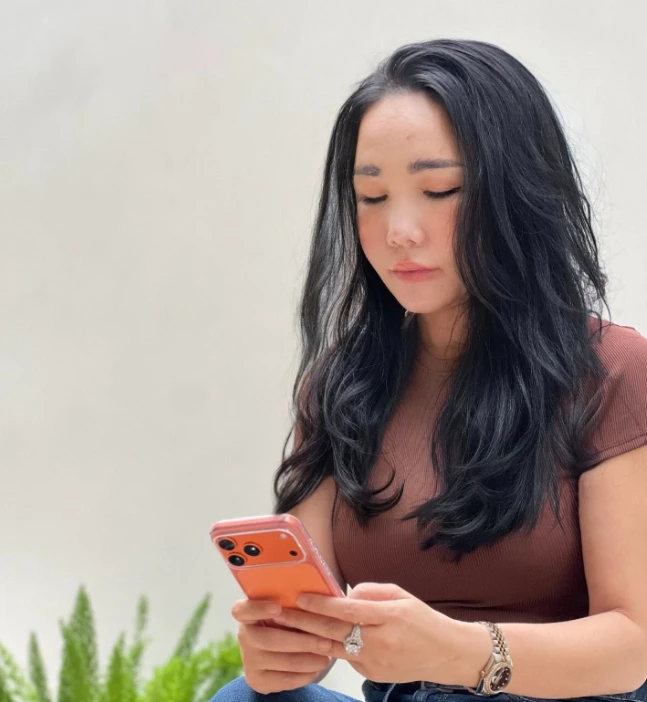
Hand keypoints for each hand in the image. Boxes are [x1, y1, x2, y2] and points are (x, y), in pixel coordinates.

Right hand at [231, 598, 334, 693]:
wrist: (277, 652)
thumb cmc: (288, 619)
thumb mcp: (286, 607)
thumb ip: (291, 600)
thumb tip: (316, 594)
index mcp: (247, 614)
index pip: (241, 610)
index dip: (258, 609)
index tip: (278, 607)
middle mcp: (244, 636)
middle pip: (269, 640)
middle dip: (301, 641)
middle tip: (325, 641)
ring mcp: (249, 660)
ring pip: (281, 662)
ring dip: (308, 659)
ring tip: (327, 654)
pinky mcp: (257, 681)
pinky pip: (284, 680)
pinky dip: (304, 675)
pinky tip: (317, 667)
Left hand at [271, 582, 482, 684]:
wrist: (447, 654)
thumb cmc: (423, 620)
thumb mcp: (401, 595)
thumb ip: (371, 592)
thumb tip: (345, 594)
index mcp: (388, 617)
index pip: (347, 610)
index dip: (321, 603)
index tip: (301, 596)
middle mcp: (379, 642)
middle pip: (334, 631)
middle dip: (304, 621)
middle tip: (281, 612)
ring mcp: (374, 662)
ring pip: (334, 648)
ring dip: (310, 637)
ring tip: (289, 626)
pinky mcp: (371, 676)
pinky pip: (347, 658)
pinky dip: (334, 647)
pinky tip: (319, 637)